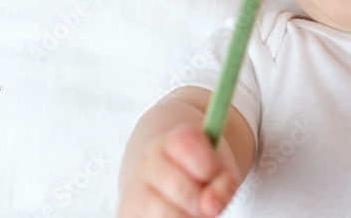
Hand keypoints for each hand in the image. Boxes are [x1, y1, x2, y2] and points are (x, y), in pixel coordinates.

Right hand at [117, 124, 240, 217]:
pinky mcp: (126, 214)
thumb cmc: (203, 173)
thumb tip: (209, 207)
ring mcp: (132, 191)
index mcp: (173, 140)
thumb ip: (224, 182)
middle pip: (178, 187)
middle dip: (201, 200)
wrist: (172, 181)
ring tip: (193, 211)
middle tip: (207, 201)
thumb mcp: (222, 168)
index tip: (213, 172)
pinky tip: (179, 215)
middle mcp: (147, 162)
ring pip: (164, 214)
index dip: (208, 164)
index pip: (187, 144)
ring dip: (189, 217)